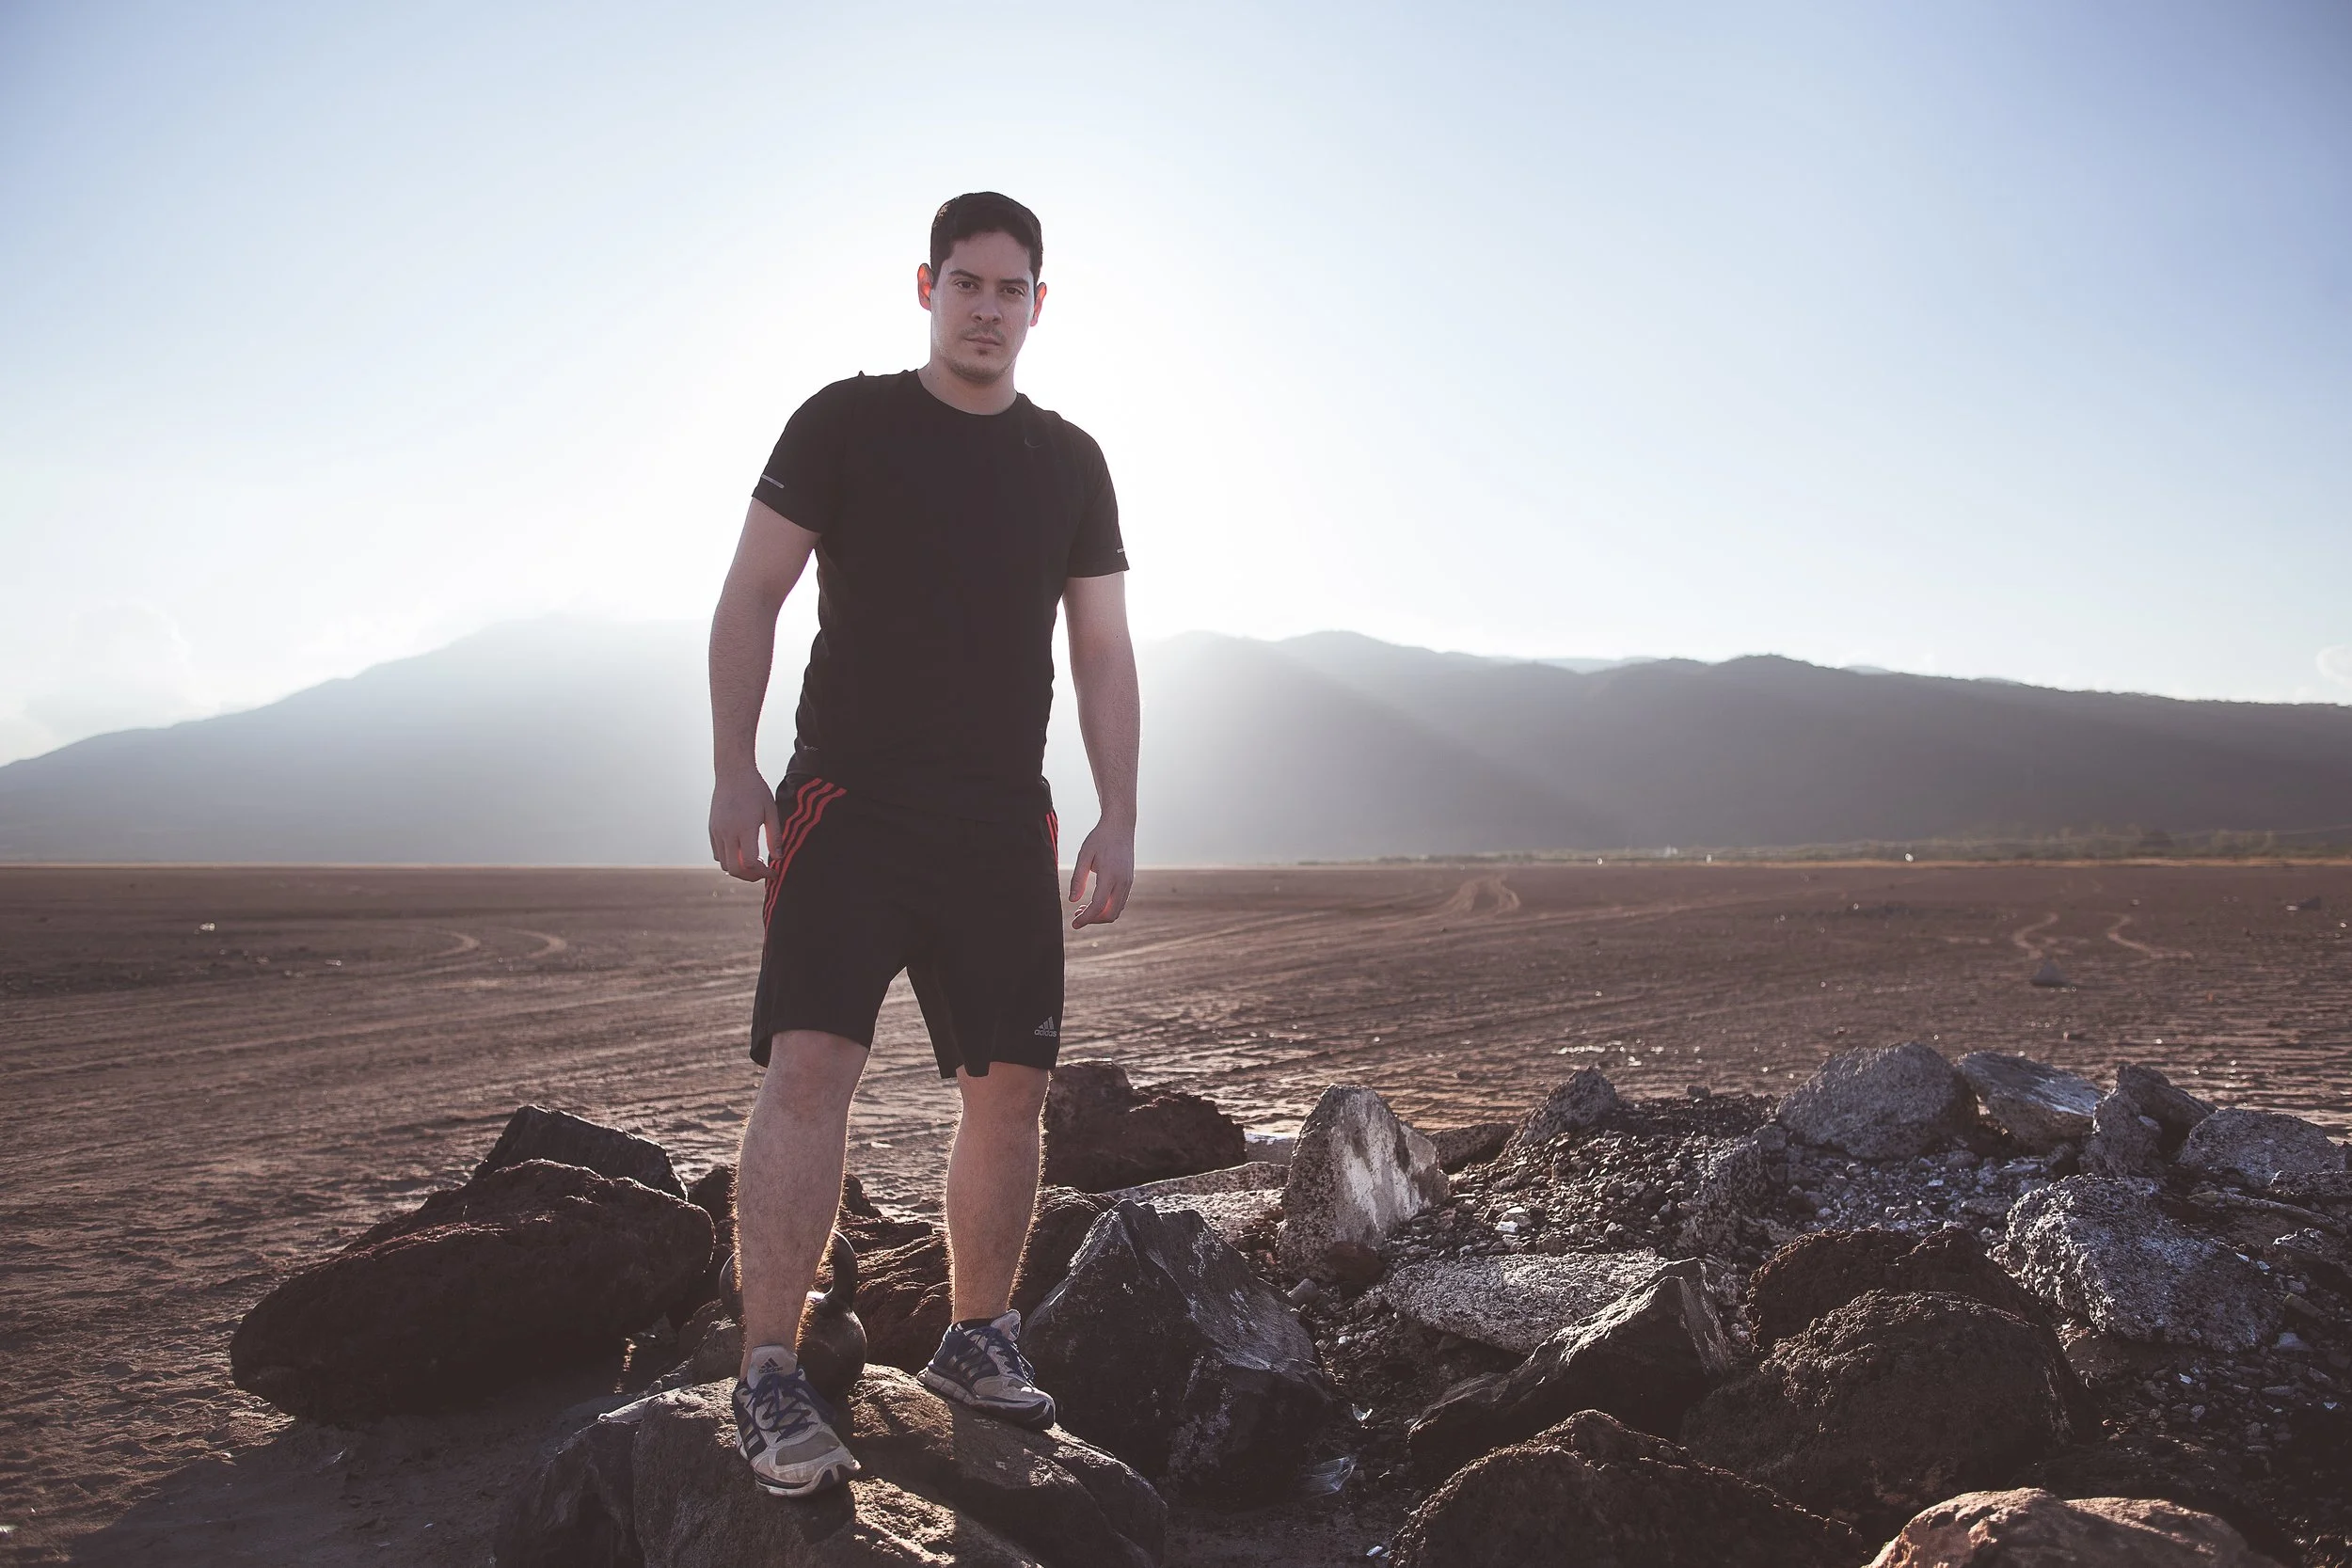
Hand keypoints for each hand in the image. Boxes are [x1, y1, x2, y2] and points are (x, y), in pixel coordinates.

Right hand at [710, 766, 779, 881]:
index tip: (773, 872)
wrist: (733, 773)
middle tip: (763, 872)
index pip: (750, 863)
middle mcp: (727, 832)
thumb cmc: (755, 790)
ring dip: (739, 869)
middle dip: (750, 876)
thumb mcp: (771, 811)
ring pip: (723, 864)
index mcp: (744, 828)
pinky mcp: (712, 829)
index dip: (763, 873)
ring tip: (754, 862)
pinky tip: (741, 853)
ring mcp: (717, 832)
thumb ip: (775, 836)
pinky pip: (717, 854)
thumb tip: (779, 858)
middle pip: (734, 869)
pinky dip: (729, 860)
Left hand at [1068, 818, 1134, 927]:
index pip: (1098, 906)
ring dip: (1100, 914)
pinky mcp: (1129, 881)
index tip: (1074, 924)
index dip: (1086, 919)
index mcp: (1110, 875)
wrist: (1120, 826)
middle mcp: (1123, 882)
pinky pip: (1120, 902)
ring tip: (1082, 910)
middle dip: (1093, 920)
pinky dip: (1107, 907)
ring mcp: (1128, 882)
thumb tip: (1072, 901)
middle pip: (1111, 914)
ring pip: (1117, 910)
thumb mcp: (1084, 855)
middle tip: (1077, 917)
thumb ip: (1078, 879)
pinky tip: (1094, 902)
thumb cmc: (1099, 838)